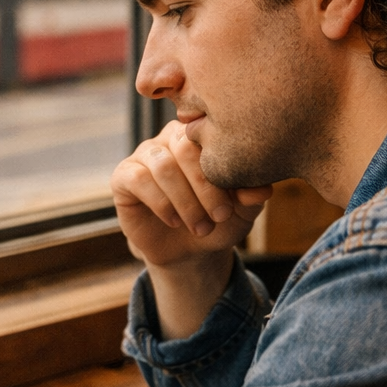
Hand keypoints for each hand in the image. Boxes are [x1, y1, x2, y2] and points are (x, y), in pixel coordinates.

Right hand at [110, 121, 271, 338]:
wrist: (189, 250)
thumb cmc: (218, 220)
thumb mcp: (242, 211)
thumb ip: (251, 196)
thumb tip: (262, 189)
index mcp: (201, 136)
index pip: (211, 138)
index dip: (223, 172)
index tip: (236, 203)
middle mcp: (170, 138)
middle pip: (185, 148)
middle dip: (205, 187)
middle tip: (219, 216)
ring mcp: (145, 154)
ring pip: (162, 166)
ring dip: (185, 201)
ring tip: (200, 226)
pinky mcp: (123, 176)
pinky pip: (139, 179)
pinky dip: (161, 203)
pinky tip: (175, 221)